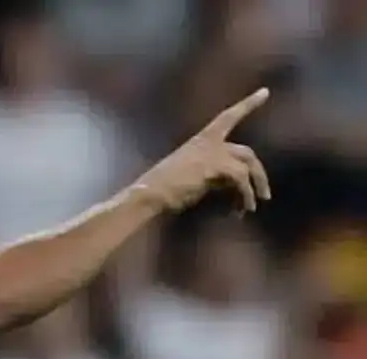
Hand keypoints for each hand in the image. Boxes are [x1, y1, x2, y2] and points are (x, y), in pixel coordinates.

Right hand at [139, 88, 272, 212]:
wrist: (150, 193)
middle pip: (247, 153)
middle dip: (259, 175)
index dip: (248, 104)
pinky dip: (244, 196)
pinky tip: (241, 210)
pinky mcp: (216, 167)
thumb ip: (213, 173)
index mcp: (201, 140)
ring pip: (247, 166)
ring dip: (254, 189)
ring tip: (250, 208)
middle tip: (265, 196)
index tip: (265, 92)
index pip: (228, 117)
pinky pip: (241, 180)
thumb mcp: (192, 174)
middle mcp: (209, 142)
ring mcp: (213, 153)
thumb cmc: (163, 188)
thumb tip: (232, 186)